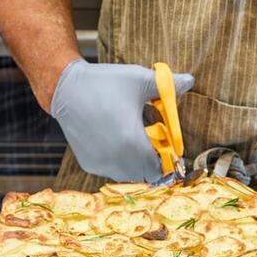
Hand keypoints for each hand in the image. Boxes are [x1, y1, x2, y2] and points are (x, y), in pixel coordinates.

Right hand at [49, 59, 194, 181]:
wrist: (66, 89)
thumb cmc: (104, 83)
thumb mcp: (138, 80)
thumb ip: (167, 86)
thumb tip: (190, 80)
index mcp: (132, 142)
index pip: (161, 168)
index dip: (169, 160)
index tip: (169, 148)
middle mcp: (116, 159)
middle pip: (147, 175)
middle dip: (154, 163)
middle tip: (154, 145)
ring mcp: (101, 163)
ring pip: (129, 176)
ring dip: (138, 165)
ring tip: (135, 142)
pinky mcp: (89, 163)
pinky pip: (112, 170)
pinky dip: (119, 163)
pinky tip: (116, 142)